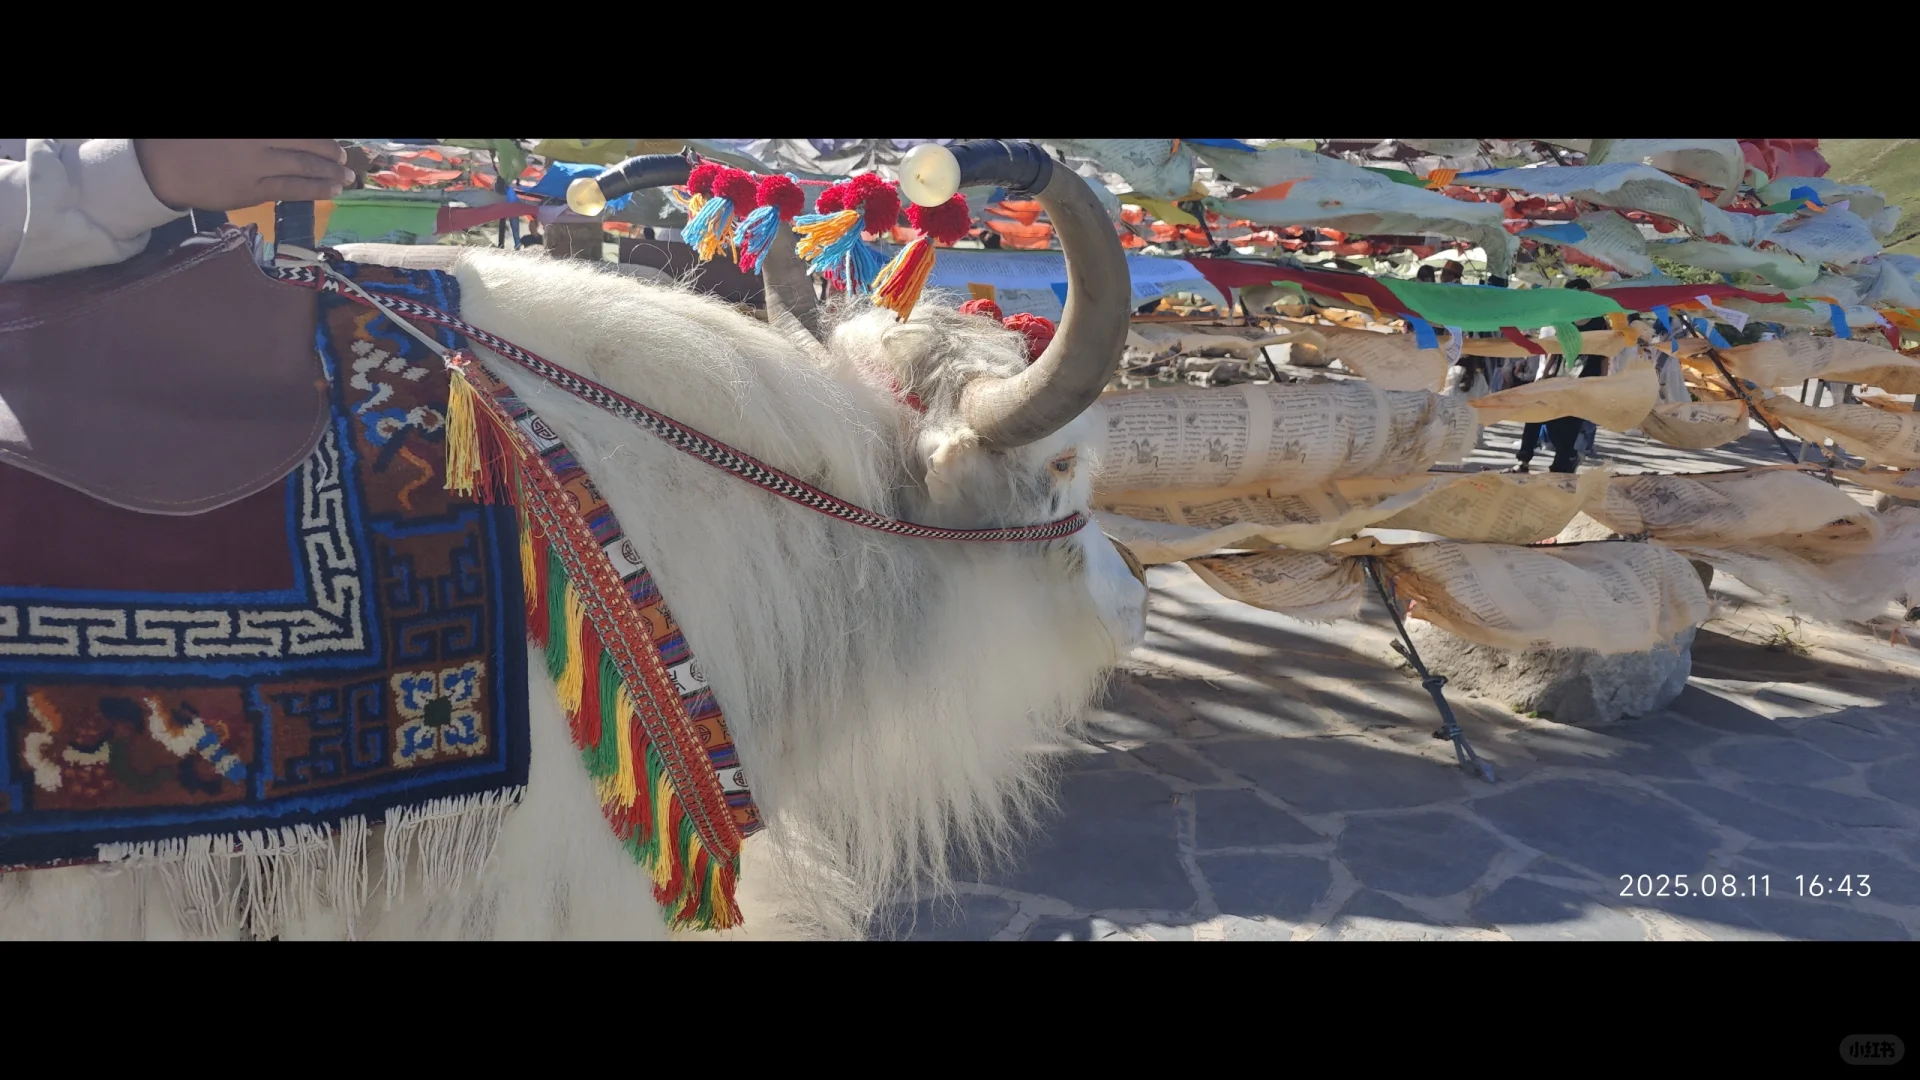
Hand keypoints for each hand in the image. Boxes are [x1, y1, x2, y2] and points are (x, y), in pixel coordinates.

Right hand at [132, 139, 353, 210]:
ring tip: (346, 177)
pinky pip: (291, 190)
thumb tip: (287, 142)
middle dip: (330, 151)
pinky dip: (315, 189)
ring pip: (303, 167)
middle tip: (345, 158)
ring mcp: (256, 165)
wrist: (162, 165)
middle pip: (305, 143)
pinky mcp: (253, 190)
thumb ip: (262, 136)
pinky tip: (331, 190)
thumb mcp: (229, 131)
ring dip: (330, 173)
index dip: (318, 137)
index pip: (295, 131)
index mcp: (251, 126)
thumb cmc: (191, 139)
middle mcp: (257, 140)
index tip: (333, 142)